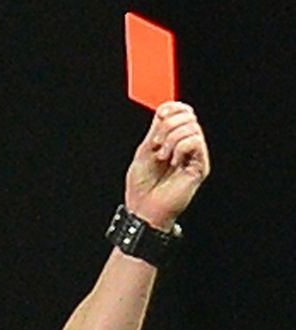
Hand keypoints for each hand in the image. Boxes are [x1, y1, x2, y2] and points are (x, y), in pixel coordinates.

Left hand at [124, 101, 209, 230]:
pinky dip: (180, 148)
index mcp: (171, 139)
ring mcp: (194, 155)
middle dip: (168, 125)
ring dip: (171, 139)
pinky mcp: (200, 166)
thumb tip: (165, 109)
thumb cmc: (142, 185)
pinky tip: (173, 162)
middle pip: (188, 116)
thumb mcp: (145, 150)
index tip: (159, 116)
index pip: (182, 111)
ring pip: (192, 128)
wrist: (144, 208)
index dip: (172, 107)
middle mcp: (185, 144)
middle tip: (156, 144)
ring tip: (162, 157)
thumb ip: (156, 129)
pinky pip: (196, 142)